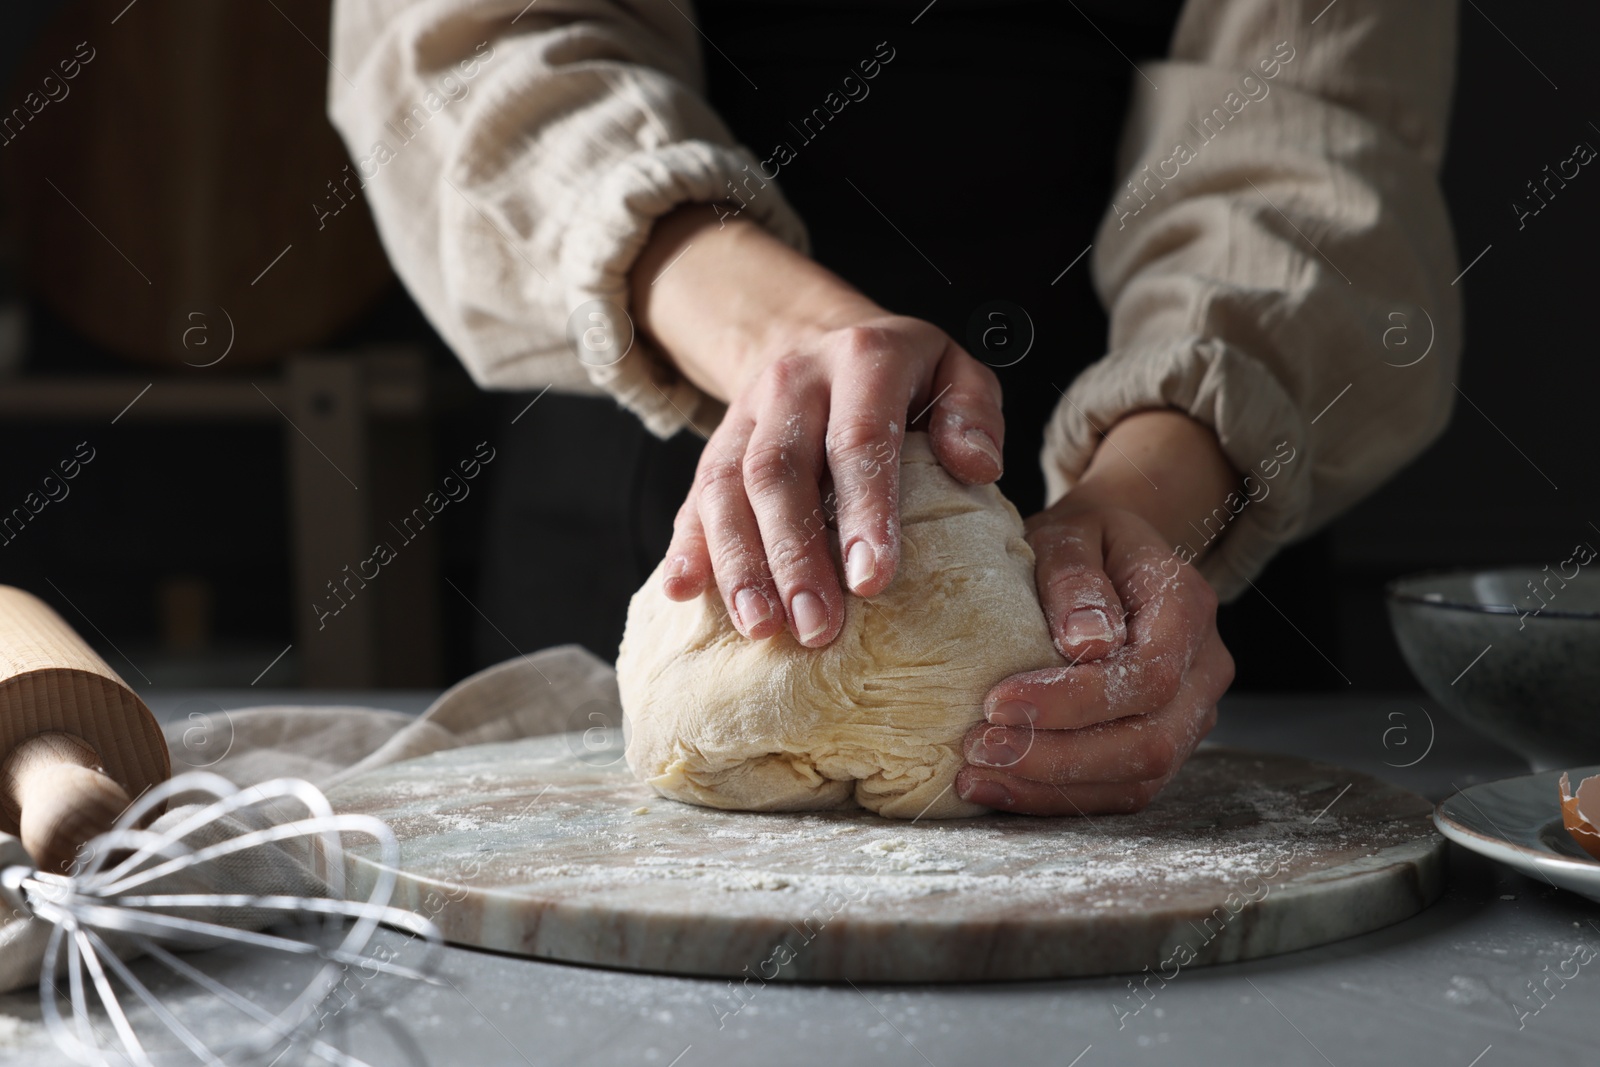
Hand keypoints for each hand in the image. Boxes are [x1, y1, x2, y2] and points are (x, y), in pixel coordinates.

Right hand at [632, 207, 1003, 646]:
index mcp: (862, 359)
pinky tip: (682, 591)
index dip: (865, 510)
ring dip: (739, 562)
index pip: (859, 437)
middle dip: (794, 554)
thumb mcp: (957, 374)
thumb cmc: (908, 382)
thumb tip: (976, 466)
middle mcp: (793, 382)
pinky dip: (686, 546)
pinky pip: (693, 496)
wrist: (826, 343)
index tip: (873, 581)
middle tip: (817, 627)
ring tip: (761, 627)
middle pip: (779, 470)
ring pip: (726, 486)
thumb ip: (974, 413)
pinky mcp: (715, 446)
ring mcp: (745, 414)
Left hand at [954, 410, 1238, 813]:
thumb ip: (1075, 578)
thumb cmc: (1086, 541)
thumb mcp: (1071, 533)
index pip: (1148, 675)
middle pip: (1151, 740)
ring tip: (976, 776)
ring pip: (1139, 778)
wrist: (1113, 554)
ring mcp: (1191, 714)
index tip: (998, 701)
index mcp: (1188, 607)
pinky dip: (1058, 797)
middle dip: (1059, 757)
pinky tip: (998, 788)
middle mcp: (1205, 668)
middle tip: (979, 748)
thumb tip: (1085, 644)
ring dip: (1052, 788)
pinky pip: (1121, 790)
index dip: (1075, 701)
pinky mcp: (1162, 744)